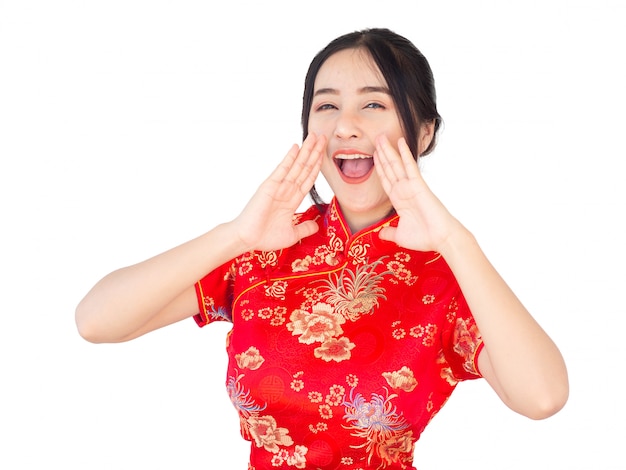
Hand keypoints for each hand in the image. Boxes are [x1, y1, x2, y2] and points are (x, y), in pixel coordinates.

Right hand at [232, 133, 325, 251]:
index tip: (325, 153)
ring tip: (314, 136)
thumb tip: (317, 226)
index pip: (308, 179)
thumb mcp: (292, 234)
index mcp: (292, 200)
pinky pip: (282, 170)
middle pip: (305, 168)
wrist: (248, 240)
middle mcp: (286, 190)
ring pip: (297, 166)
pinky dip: (289, 158)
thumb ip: (305, 228)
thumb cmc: (265, 238)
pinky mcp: (269, 186)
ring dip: (306, 151)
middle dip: (314, 153)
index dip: (317, 166)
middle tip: (323, 137)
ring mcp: (278, 187)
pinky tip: (296, 147)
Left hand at [373, 135, 464, 252]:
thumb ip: (389, 232)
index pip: (386, 180)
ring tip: (380, 137)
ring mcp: (410, 186)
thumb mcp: (400, 236)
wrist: (440, 238)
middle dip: (381, 154)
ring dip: (388, 150)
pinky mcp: (419, 184)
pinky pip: (409, 166)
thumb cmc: (424, 238)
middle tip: (376, 138)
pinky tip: (399, 142)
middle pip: (389, 168)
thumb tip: (380, 234)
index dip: (379, 167)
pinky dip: (404, 154)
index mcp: (399, 200)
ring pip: (396, 164)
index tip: (373, 155)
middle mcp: (403, 190)